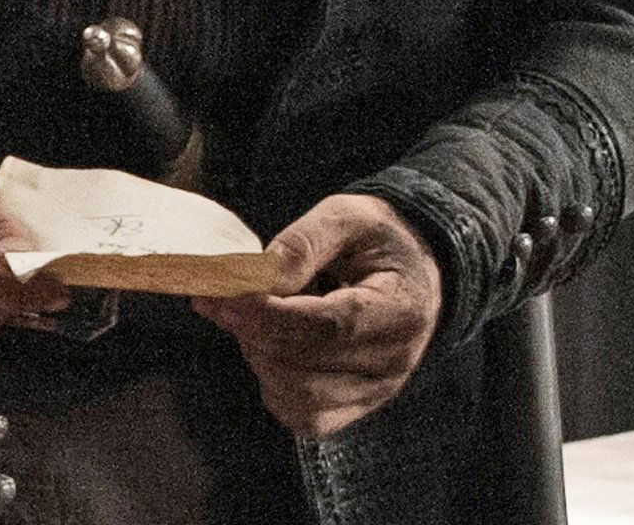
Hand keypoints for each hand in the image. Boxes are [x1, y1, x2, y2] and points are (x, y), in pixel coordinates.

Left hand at [197, 193, 442, 438]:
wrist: (414, 269)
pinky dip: (275, 384)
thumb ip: (303, 243)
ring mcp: (377, 392)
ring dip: (261, 356)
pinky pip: (301, 416)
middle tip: (229, 297)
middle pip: (303, 366)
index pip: (324, 327)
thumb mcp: (347, 216)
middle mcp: (394, 362)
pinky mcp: (356, 409)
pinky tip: (277, 347)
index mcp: (401, 310)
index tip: (220, 293)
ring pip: (296, 397)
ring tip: (262, 317)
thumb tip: (257, 280)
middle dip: (252, 332)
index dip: (264, 314)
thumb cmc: (378, 240)